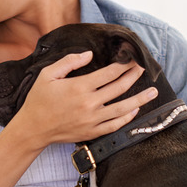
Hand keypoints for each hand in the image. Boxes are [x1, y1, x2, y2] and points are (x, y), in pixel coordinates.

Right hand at [14, 51, 157, 146]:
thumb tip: (89, 55)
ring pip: (123, 108)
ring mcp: (92, 119)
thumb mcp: (48, 74)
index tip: (132, 59)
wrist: (34, 128)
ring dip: (140, 98)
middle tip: (142, 68)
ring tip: (153, 92)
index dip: (123, 65)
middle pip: (119, 88)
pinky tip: (135, 110)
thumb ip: (69, 62)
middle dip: (133, 76)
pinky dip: (127, 117)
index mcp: (79, 87)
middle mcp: (89, 103)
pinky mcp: (92, 131)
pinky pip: (115, 125)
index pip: (109, 73)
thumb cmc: (39, 99)